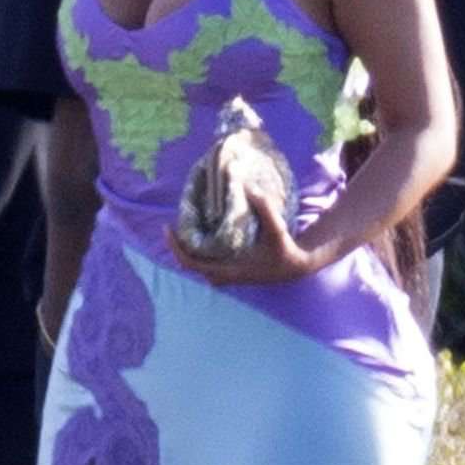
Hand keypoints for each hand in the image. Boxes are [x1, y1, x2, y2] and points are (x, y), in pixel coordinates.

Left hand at [166, 188, 324, 286]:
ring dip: (188, 249)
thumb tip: (250, 188)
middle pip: (190, 264)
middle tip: (173, 224)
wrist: (297, 266)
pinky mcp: (234, 271)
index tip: (167, 228)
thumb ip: (265, 209)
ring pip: (198, 265)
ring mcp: (229, 275)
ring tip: (185, 227)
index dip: (176, 247)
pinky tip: (203, 233)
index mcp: (228, 270)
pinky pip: (208, 263)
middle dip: (179, 246)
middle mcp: (225, 275)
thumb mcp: (276, 229)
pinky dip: (200, 251)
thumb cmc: (285, 250)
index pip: (191, 263)